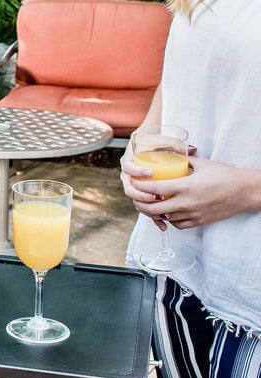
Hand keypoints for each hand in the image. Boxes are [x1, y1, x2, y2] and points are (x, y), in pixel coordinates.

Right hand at [119, 143, 167, 229]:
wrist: (147, 147)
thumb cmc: (155, 144)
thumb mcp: (162, 142)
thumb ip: (174, 144)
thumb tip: (193, 148)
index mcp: (129, 161)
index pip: (128, 167)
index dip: (138, 172)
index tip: (151, 173)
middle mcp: (128, 176)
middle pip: (130, 189)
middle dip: (143, 195)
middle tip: (158, 196)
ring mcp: (134, 188)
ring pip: (137, 202)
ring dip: (148, 208)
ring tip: (162, 211)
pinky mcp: (142, 199)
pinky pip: (145, 210)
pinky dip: (153, 218)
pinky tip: (164, 225)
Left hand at [122, 149, 260, 228]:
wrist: (245, 192)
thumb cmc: (224, 175)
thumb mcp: (201, 163)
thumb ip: (183, 160)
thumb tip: (170, 153)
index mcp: (184, 186)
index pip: (153, 188)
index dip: (139, 186)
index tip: (133, 182)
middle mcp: (186, 203)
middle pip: (153, 208)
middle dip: (141, 203)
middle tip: (136, 196)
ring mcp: (193, 214)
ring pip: (165, 217)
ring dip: (155, 211)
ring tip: (149, 203)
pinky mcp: (199, 222)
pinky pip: (178, 224)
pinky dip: (170, 218)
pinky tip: (168, 211)